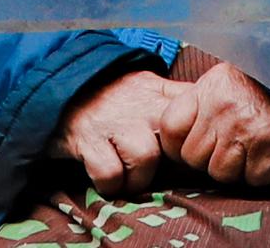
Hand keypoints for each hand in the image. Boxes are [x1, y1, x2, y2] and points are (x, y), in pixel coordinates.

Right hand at [47, 70, 189, 196]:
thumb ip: (175, 97)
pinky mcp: (88, 141)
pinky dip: (111, 184)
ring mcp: (114, 123)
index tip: (195, 148)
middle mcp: (141, 105)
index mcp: (159, 91)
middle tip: (166, 171)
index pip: (196, 106)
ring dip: (140, 179)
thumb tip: (210, 111)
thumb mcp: (147, 84)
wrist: (60, 88)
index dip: (200, 131)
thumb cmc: (112, 95)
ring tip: (133, 179)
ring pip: (145, 158)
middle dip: (176, 160)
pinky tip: (110, 180)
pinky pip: (110, 173)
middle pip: (176, 137)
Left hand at [159, 61, 269, 186]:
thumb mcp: (230, 79)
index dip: (179, 144)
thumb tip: (176, 136)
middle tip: (235, 145)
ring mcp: (245, 128)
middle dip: (211, 159)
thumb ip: (204, 103)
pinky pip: (253, 179)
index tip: (197, 144)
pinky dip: (265, 172)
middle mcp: (223, 107)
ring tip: (255, 148)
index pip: (169, 128)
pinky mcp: (269, 147)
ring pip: (221, 173)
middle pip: (194, 158)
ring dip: (239, 169)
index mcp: (210, 88)